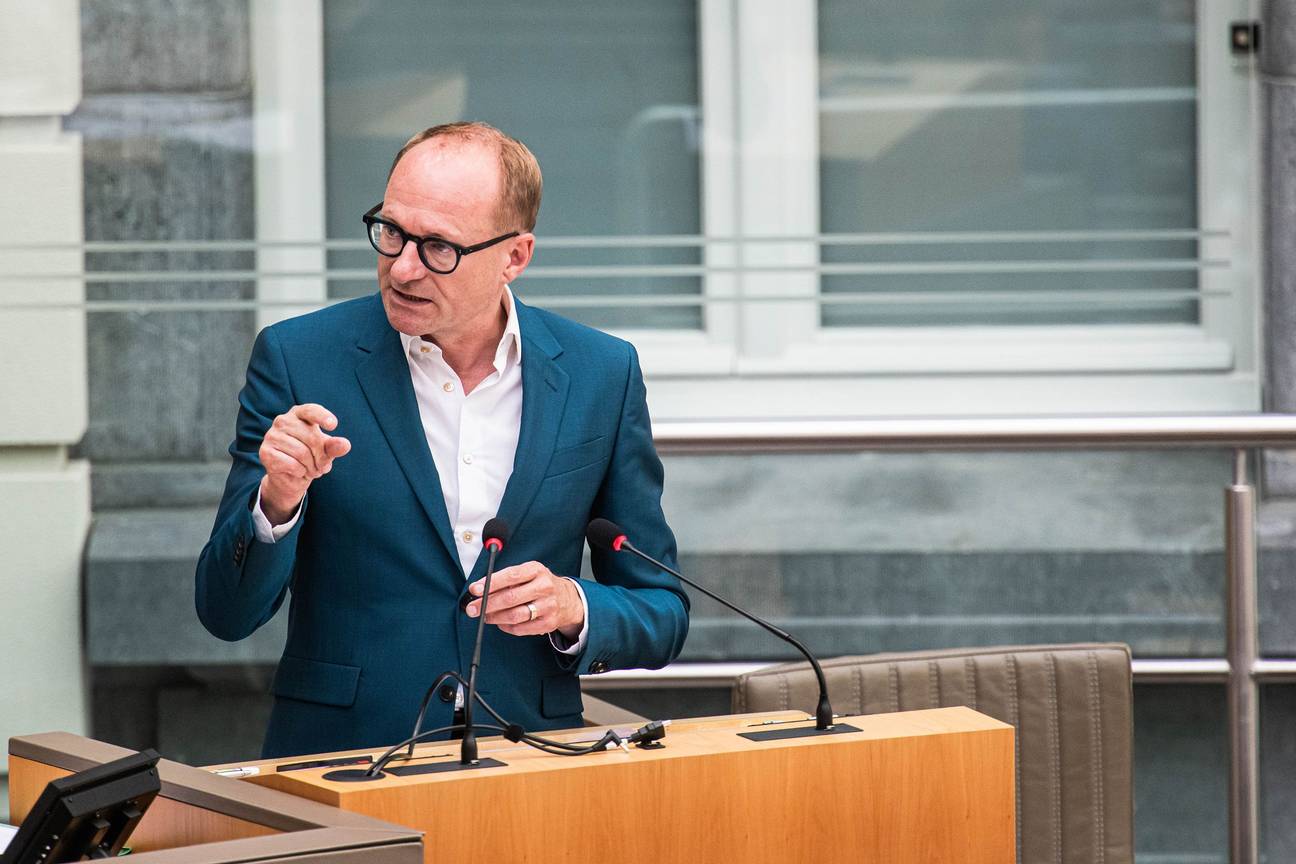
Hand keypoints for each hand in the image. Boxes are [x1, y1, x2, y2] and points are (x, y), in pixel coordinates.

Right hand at [258, 403, 351, 524]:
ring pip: (301, 453)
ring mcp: (271, 435)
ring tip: (310, 469)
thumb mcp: (326, 451)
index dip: (322, 416)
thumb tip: (345, 445)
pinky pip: (291, 464)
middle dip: (321, 456)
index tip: (333, 425)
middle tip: (321, 466)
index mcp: (299, 414)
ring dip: (311, 467)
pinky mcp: (265, 452)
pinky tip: (298, 471)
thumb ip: (334, 447)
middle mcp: (283, 421)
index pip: (311, 410)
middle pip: (311, 437)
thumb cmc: (311, 457)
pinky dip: (300, 472)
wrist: (292, 477)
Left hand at [465, 562, 583, 638]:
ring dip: (495, 618)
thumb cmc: (540, 585)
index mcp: (536, 570)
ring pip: (515, 616)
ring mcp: (548, 606)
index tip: (474, 590)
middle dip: (486, 604)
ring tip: (485, 616)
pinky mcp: (548, 623)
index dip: (490, 583)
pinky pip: (521, 629)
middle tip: (472, 609)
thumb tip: (478, 590)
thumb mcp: (528, 573)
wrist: (568, 599)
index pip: (510, 576)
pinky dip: (506, 627)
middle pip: (510, 598)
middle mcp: (544, 587)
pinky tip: (501, 622)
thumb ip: (506, 579)